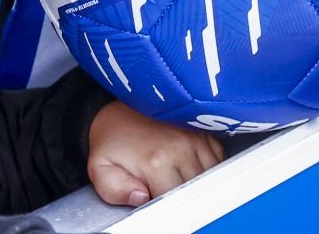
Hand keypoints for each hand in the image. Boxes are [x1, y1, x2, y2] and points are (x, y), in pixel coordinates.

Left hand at [86, 103, 224, 206]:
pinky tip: (190, 168)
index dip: (166, 206)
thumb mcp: (101, 169)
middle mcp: (181, 148)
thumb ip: (116, 190)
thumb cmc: (111, 142)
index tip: (158, 202)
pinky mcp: (202, 132)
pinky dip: (209, 168)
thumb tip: (141, 199)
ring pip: (210, 175)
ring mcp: (195, 138)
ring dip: (198, 182)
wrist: (119, 111)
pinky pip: (217, 159)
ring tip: (177, 180)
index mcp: (156, 161)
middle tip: (164, 190)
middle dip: (182, 195)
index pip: (174, 199)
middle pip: (195, 189)